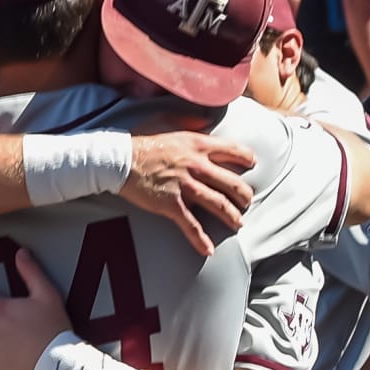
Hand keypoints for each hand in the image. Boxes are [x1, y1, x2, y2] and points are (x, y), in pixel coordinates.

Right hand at [122, 132, 255, 256]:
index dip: (247, 159)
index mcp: (198, 144)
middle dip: (244, 195)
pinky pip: (191, 225)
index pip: (234, 150)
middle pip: (232, 183)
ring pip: (219, 204)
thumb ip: (189, 120)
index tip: (251, 165)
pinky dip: (200, 239)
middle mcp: (197, 166)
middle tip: (246, 202)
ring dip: (232, 216)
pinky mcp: (171, 205)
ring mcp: (185, 187)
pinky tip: (208, 250)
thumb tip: (205, 121)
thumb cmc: (139, 140)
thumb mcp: (166, 121)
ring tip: (237, 223)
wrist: (117, 160)